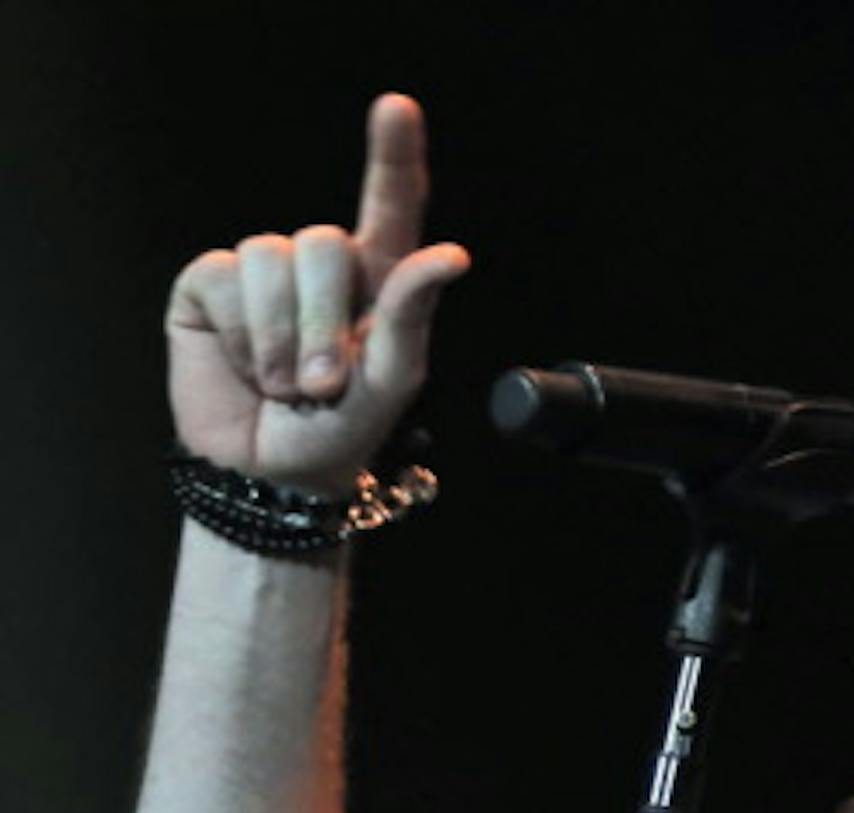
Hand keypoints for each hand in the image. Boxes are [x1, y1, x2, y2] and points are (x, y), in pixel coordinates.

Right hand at [166, 93, 469, 492]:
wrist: (270, 469)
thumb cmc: (343, 428)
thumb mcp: (391, 380)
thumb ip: (412, 314)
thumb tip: (449, 253)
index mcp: (378, 279)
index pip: (390, 203)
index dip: (392, 153)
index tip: (397, 108)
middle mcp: (320, 264)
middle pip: (322, 243)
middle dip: (323, 323)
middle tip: (325, 384)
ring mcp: (262, 269)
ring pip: (269, 257)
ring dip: (281, 337)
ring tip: (286, 382)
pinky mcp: (209, 284)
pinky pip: (222, 278)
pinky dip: (242, 336)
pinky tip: (248, 366)